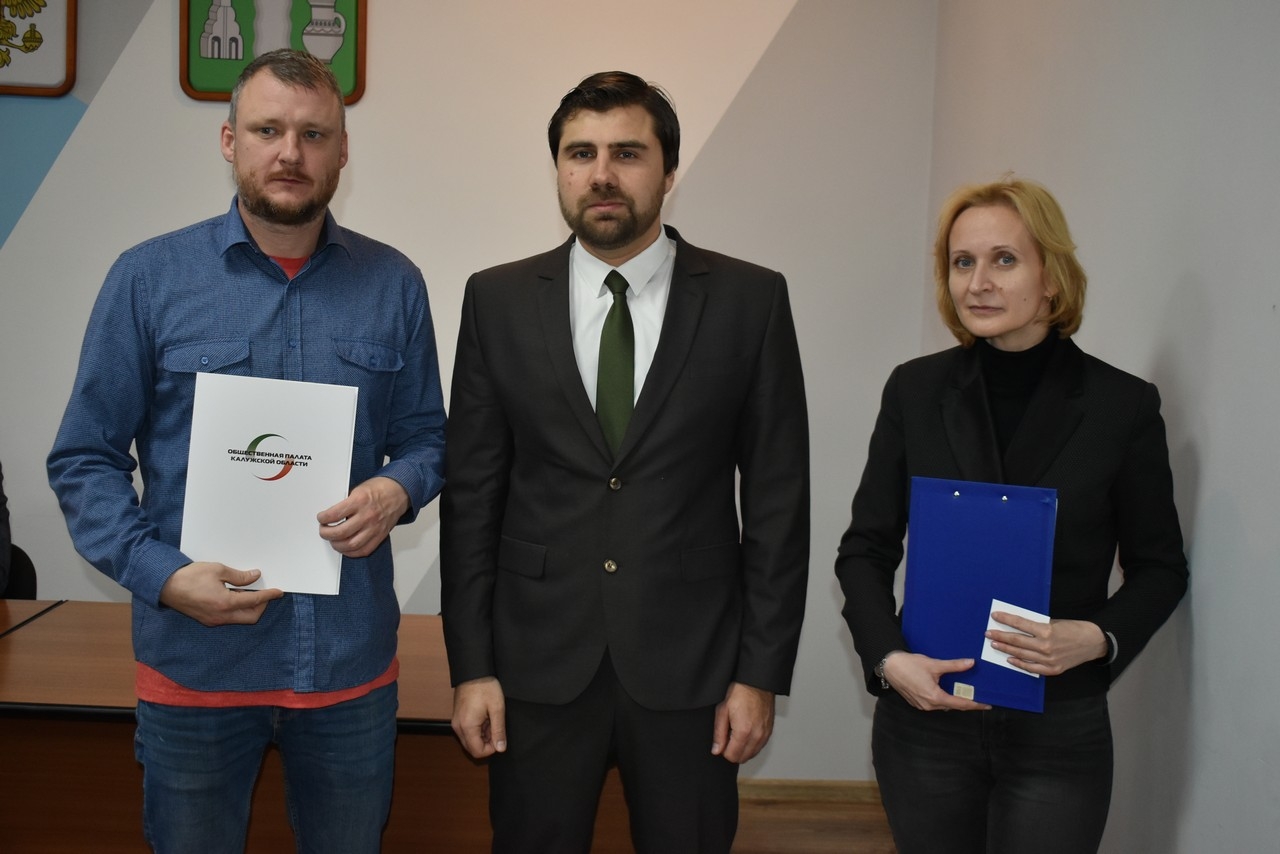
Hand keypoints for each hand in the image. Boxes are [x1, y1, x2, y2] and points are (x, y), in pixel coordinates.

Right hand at [159, 561, 283, 626]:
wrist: (165, 586)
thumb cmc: (189, 576)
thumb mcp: (217, 570)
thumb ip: (239, 576)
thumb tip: (254, 577)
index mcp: (225, 603)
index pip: (254, 601)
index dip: (269, 596)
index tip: (278, 591)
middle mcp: (221, 616)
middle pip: (251, 617)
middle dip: (262, 606)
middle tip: (265, 592)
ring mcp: (214, 620)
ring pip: (240, 619)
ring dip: (249, 608)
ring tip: (249, 592)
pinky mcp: (207, 620)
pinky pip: (229, 618)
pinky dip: (237, 609)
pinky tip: (235, 596)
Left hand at [316, 476, 408, 557]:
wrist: (400, 492)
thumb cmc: (380, 489)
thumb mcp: (359, 489)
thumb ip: (346, 503)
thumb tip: (331, 515)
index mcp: (360, 500)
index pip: (335, 514)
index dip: (323, 518)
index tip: (321, 518)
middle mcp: (367, 515)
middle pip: (341, 532)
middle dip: (326, 533)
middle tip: (323, 531)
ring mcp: (374, 527)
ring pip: (351, 545)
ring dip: (337, 545)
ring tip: (333, 540)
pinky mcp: (380, 536)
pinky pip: (364, 550)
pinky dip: (352, 552)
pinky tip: (346, 548)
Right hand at [452, 677, 506, 758]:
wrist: (473, 671)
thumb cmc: (485, 687)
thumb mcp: (497, 709)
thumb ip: (499, 730)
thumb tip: (501, 748)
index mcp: (467, 726)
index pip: (477, 752)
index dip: (491, 749)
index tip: (499, 737)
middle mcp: (458, 727)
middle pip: (472, 748)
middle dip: (486, 742)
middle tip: (496, 727)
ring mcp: (456, 722)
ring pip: (469, 740)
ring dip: (482, 736)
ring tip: (491, 720)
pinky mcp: (457, 717)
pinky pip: (467, 731)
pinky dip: (477, 729)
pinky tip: (485, 717)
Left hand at [711, 682, 774, 762]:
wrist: (756, 682)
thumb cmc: (739, 692)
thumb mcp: (722, 711)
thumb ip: (719, 734)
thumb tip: (717, 750)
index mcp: (744, 732)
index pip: (732, 756)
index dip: (724, 750)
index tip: (722, 740)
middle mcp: (757, 736)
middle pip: (743, 758)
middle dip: (733, 751)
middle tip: (729, 735)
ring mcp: (765, 734)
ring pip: (752, 754)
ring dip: (743, 748)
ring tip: (738, 731)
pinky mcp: (770, 731)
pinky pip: (760, 746)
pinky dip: (752, 744)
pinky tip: (746, 731)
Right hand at [881, 652, 991, 711]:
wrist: (889, 666)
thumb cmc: (909, 665)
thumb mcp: (934, 664)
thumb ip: (954, 665)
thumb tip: (970, 663)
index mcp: (935, 697)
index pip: (960, 704)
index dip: (975, 704)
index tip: (987, 704)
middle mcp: (929, 705)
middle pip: (952, 706)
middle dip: (965, 701)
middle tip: (977, 696)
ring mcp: (922, 705)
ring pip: (943, 705)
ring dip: (953, 700)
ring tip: (963, 692)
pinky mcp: (917, 702)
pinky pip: (934, 703)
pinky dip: (942, 698)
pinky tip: (946, 690)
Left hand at [987, 614, 1107, 675]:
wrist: (1093, 642)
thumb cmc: (1073, 629)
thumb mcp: (1054, 622)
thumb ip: (1037, 626)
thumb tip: (1017, 625)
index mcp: (1046, 631)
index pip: (1020, 624)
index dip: (1006, 619)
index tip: (995, 616)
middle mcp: (1046, 646)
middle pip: (1017, 641)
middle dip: (1000, 636)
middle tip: (988, 633)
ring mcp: (1049, 660)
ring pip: (1021, 654)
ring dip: (1006, 649)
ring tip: (995, 644)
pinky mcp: (1053, 669)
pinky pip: (1032, 668)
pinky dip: (1020, 663)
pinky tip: (1010, 659)